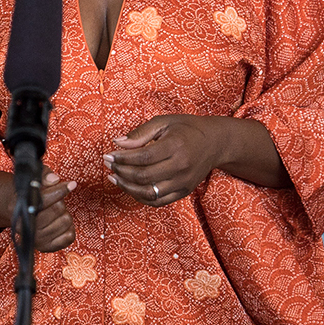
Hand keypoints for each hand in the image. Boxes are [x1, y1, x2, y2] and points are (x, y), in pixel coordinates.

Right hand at [0, 168, 76, 252]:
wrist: (21, 213)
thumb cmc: (30, 196)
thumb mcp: (34, 181)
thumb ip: (44, 176)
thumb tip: (54, 180)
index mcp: (20, 206)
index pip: (44, 198)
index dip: (60, 190)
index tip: (72, 184)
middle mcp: (25, 226)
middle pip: (57, 209)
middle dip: (60, 201)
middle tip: (54, 201)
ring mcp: (35, 239)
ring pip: (66, 221)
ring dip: (64, 214)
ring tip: (54, 213)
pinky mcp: (46, 248)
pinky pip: (69, 236)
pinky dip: (68, 228)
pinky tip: (59, 223)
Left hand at [104, 114, 226, 206]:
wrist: (215, 143)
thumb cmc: (186, 129)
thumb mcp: (164, 122)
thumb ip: (140, 133)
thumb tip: (118, 143)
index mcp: (176, 146)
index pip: (143, 157)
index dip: (122, 158)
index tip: (108, 155)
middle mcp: (181, 167)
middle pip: (144, 176)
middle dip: (121, 171)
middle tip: (108, 164)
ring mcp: (183, 182)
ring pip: (149, 193)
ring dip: (127, 187)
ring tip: (114, 177)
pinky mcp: (184, 192)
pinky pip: (158, 202)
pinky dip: (140, 197)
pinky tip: (129, 187)